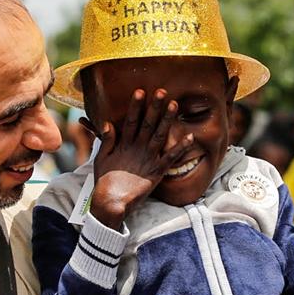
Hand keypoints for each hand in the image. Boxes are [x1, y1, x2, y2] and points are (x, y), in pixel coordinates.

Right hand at [89, 88, 193, 228]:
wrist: (111, 203)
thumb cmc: (105, 181)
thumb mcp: (102, 159)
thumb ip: (107, 141)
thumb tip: (108, 123)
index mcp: (123, 145)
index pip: (130, 121)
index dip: (136, 106)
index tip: (140, 91)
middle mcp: (137, 149)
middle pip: (147, 124)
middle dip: (154, 107)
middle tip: (162, 91)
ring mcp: (148, 160)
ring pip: (160, 136)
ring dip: (167, 120)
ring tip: (174, 105)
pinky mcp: (156, 172)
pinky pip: (171, 158)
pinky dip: (181, 148)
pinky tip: (191, 137)